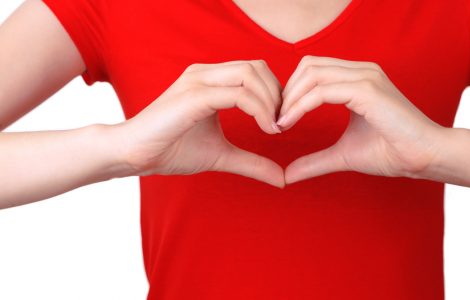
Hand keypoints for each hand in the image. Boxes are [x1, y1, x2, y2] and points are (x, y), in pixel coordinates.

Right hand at [113, 59, 285, 187]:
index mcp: (211, 80)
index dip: (275, 93)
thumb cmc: (171, 150)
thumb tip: (282, 179)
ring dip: (271, 101)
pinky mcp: (194, 96)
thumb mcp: (222, 155)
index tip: (280, 123)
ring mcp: (198, 81)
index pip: (255, 71)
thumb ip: (252, 162)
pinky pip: (238, 94)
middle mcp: (205, 73)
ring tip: (274, 127)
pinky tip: (266, 129)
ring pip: (250, 74)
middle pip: (257, 67)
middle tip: (280, 124)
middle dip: (277, 94)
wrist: (133, 155)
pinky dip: (259, 110)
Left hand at [277, 55, 445, 183]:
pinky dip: (301, 105)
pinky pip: (322, 91)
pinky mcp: (367, 89)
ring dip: (290, 98)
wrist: (424, 158)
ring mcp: (365, 77)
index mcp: (357, 79)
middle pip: (308, 65)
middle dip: (287, 91)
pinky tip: (290, 122)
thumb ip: (315, 161)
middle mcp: (361, 71)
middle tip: (275, 119)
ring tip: (280, 123)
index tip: (278, 118)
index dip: (291, 91)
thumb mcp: (343, 155)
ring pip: (312, 74)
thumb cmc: (391, 152)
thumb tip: (288, 175)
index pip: (313, 71)